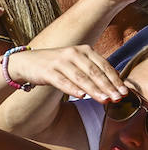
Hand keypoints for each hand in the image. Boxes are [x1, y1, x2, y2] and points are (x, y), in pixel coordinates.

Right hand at [5, 45, 127, 102]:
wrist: (26, 62)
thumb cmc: (54, 65)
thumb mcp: (75, 63)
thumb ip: (91, 70)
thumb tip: (113, 84)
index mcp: (84, 50)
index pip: (103, 66)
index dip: (115, 79)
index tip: (124, 92)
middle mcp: (73, 53)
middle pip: (94, 72)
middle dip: (107, 86)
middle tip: (117, 98)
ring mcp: (60, 61)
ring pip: (80, 77)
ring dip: (94, 90)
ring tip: (104, 99)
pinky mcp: (47, 71)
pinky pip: (62, 81)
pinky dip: (72, 88)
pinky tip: (81, 96)